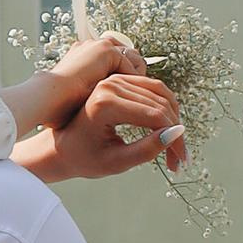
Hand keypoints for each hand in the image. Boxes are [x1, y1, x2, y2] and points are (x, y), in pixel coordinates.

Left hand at [13, 50, 183, 184]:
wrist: (62, 146)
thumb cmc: (84, 158)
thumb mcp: (116, 162)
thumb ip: (147, 149)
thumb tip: (177, 133)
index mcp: (106, 104)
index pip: (154, 117)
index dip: (173, 139)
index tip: (180, 161)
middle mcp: (111, 85)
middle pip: (160, 105)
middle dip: (176, 133)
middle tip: (180, 160)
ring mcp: (115, 79)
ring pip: (161, 94)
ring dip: (174, 119)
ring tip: (176, 147)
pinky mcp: (120, 80)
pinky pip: (153, 90)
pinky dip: (165, 109)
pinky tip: (168, 130)